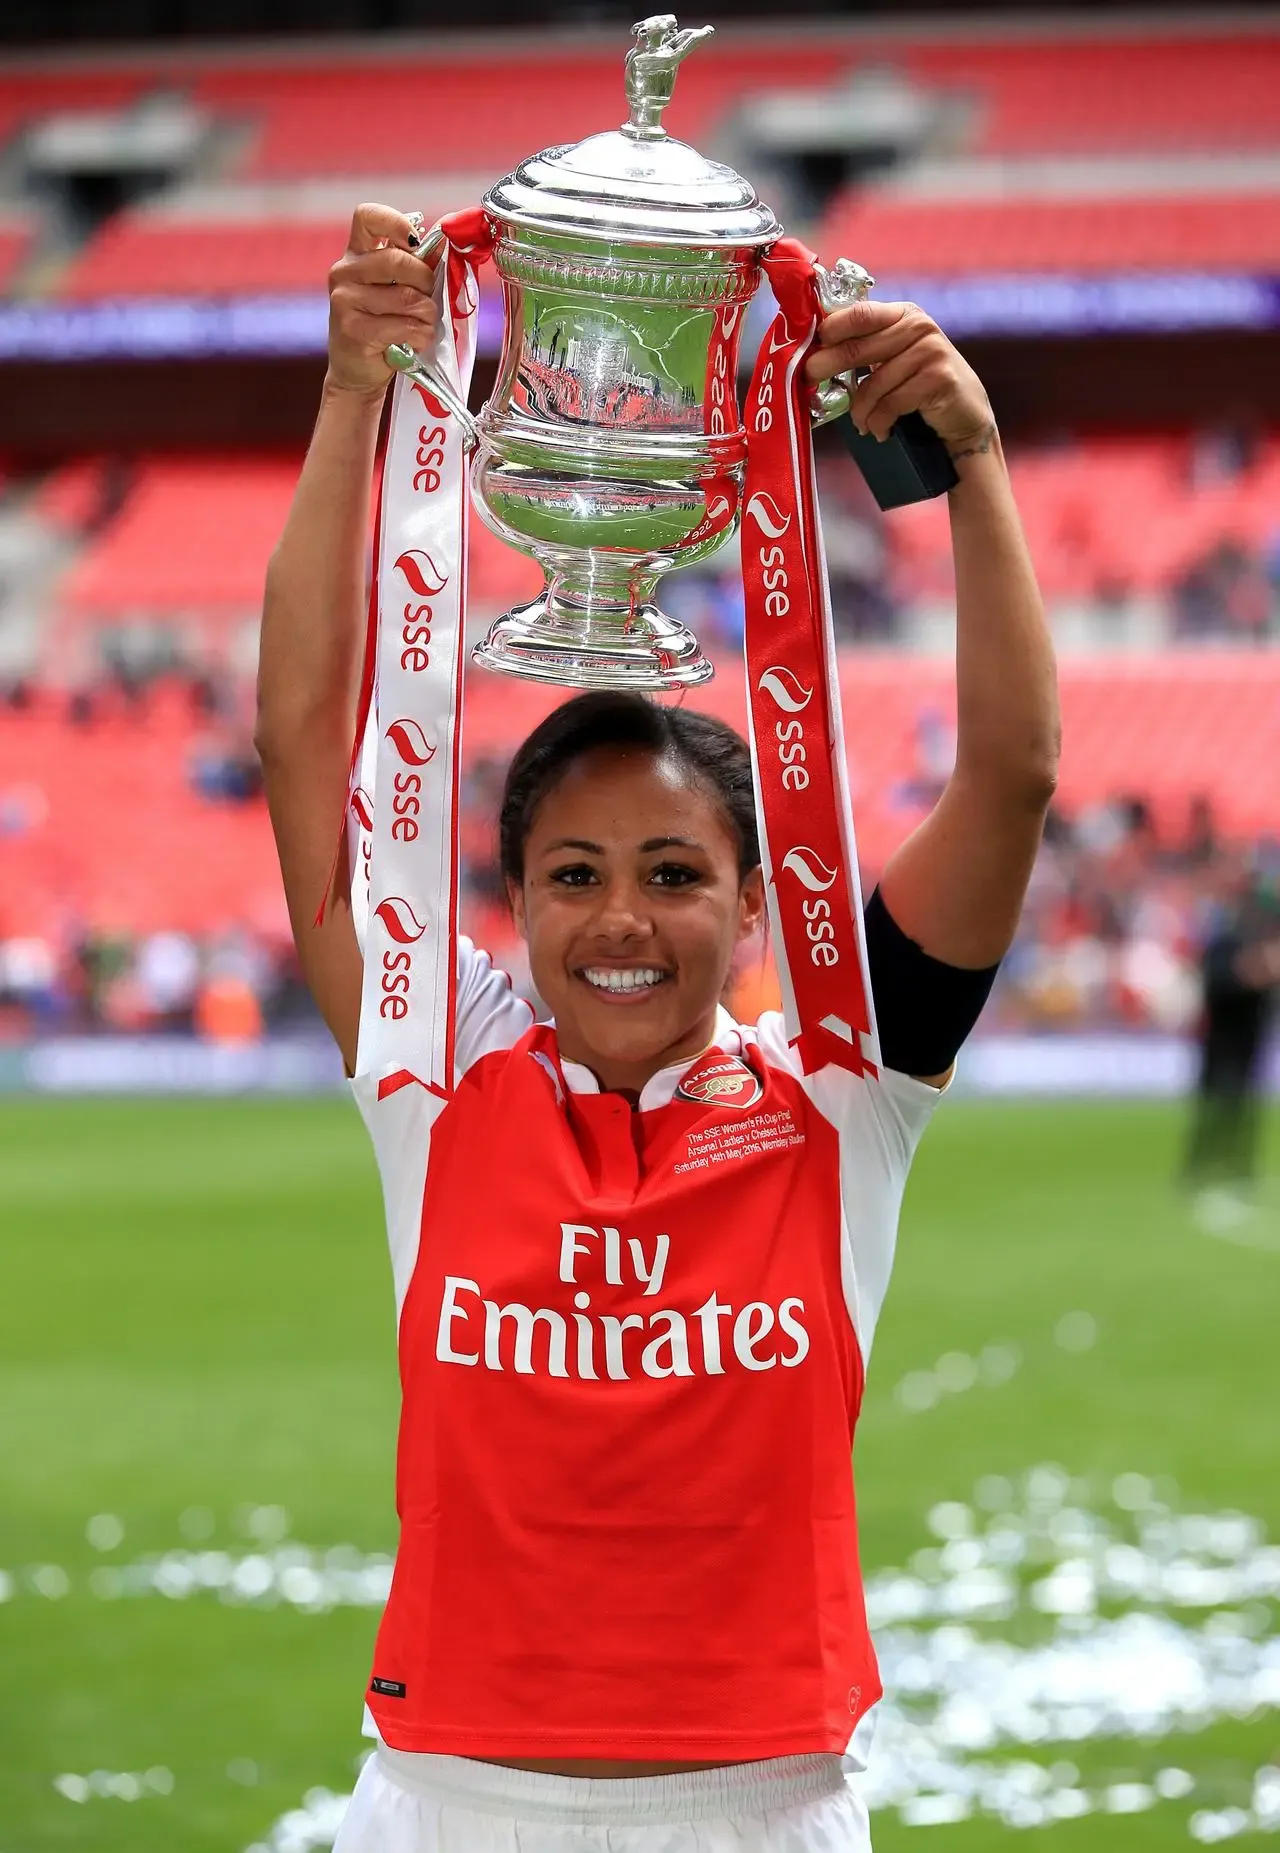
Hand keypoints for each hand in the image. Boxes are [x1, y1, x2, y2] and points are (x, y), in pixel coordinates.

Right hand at [326, 203, 439, 399]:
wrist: (357, 372)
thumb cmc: (383, 327)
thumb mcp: (396, 290)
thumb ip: (415, 266)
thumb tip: (443, 242)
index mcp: (355, 254)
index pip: (367, 216)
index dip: (395, 222)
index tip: (415, 242)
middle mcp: (344, 272)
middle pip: (398, 260)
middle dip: (425, 281)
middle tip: (427, 300)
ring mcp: (345, 301)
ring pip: (408, 298)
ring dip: (426, 316)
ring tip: (420, 326)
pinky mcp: (354, 329)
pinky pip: (405, 326)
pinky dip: (420, 336)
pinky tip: (414, 342)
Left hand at [804, 298, 995, 454]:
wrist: (963, 416)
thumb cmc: (920, 387)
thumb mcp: (893, 359)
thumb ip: (865, 349)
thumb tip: (814, 356)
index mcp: (902, 314)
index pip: (860, 314)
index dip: (830, 329)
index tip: (809, 346)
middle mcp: (918, 326)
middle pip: (858, 347)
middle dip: (828, 365)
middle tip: (807, 379)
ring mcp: (931, 350)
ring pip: (873, 385)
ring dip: (861, 412)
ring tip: (863, 424)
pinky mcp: (939, 378)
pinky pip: (891, 404)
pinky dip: (879, 423)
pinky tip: (881, 431)